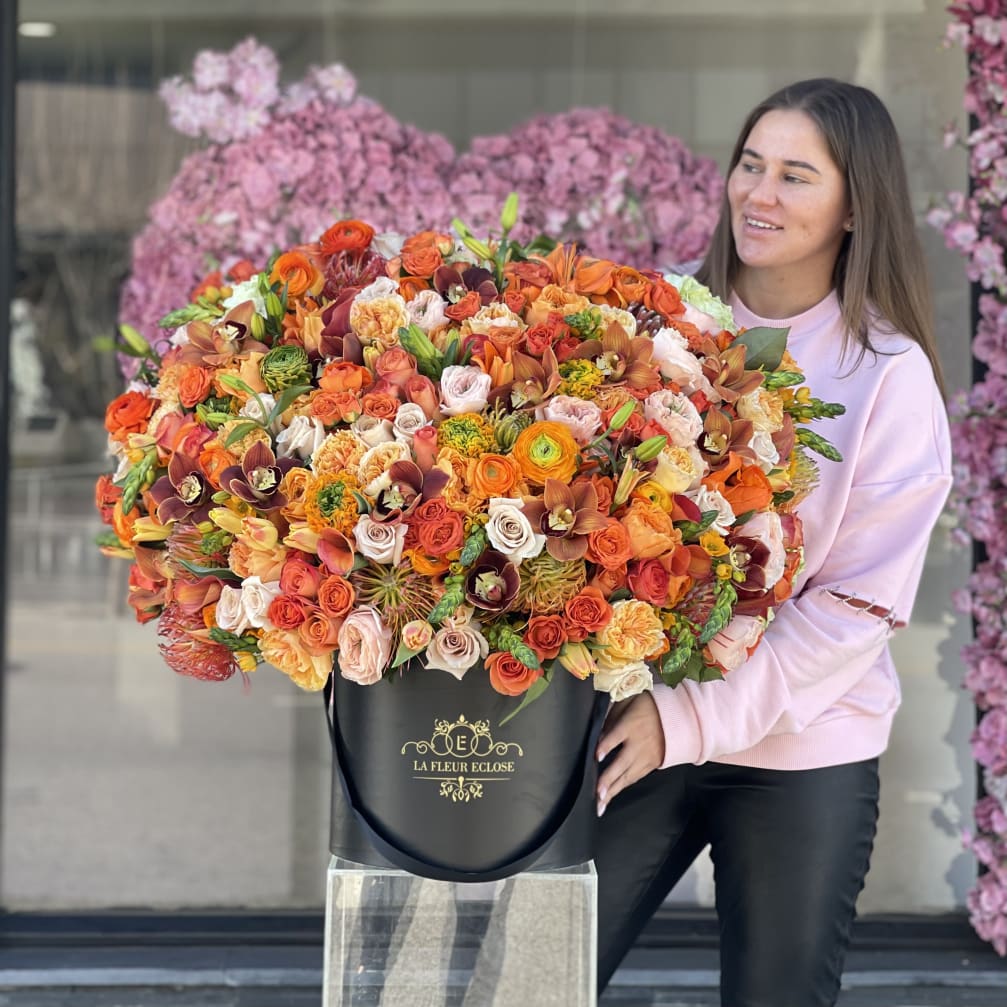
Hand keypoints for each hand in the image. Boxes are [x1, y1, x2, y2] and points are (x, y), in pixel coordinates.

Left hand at [595, 691, 664, 815]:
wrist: (676, 718)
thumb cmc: (646, 708)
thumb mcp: (628, 704)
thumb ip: (612, 718)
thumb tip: (598, 734)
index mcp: (632, 725)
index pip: (617, 736)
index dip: (606, 746)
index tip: (596, 756)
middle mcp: (639, 743)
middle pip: (622, 762)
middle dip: (609, 779)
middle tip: (598, 793)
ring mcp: (646, 756)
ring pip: (628, 776)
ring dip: (613, 790)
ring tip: (601, 804)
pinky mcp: (651, 765)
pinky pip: (634, 778)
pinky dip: (622, 787)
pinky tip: (611, 795)